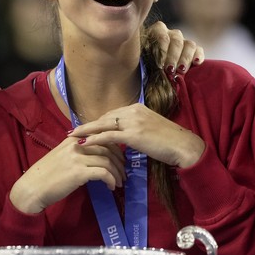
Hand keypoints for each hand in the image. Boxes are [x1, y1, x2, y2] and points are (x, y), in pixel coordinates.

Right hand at [9, 137, 125, 213]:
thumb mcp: (63, 156)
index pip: (102, 136)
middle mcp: (76, 145)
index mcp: (73, 139)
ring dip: (117, 173)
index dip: (115, 148)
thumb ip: (78, 151)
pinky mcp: (79, 172)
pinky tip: (111, 187)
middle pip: (108, 148)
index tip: (120, 159)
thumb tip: (97, 154)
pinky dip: (111, 180)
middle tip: (123, 172)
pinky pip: (103, 173)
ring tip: (119, 182)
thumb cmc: (47, 174)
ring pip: (108, 161)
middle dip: (119, 161)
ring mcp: (77, 158)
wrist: (33, 187)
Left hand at [69, 103, 205, 168]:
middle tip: (73, 131)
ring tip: (72, 136)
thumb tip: (125, 136)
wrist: (183, 146)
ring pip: (103, 125)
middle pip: (105, 117)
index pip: (112, 114)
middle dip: (88, 125)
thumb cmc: (169, 141)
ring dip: (85, 131)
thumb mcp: (149, 130)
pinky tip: (83, 144)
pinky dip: (94, 139)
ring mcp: (133, 121)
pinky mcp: (133, 134)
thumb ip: (136, 129)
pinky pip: (108, 136)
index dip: (98, 122)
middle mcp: (133, 110)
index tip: (86, 127)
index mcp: (137, 107)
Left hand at [147, 21, 204, 73]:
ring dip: (185, 58)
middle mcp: (171, 34)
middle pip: (176, 41)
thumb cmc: (144, 65)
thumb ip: (147, 59)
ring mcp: (183, 41)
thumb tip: (155, 66)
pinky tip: (196, 63)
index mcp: (157, 31)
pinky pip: (198, 50)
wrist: (150, 73)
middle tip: (170, 70)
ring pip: (189, 44)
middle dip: (173, 57)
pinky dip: (198, 56)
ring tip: (181, 70)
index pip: (162, 36)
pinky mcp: (193, 50)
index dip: (162, 51)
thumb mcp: (142, 60)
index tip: (159, 65)